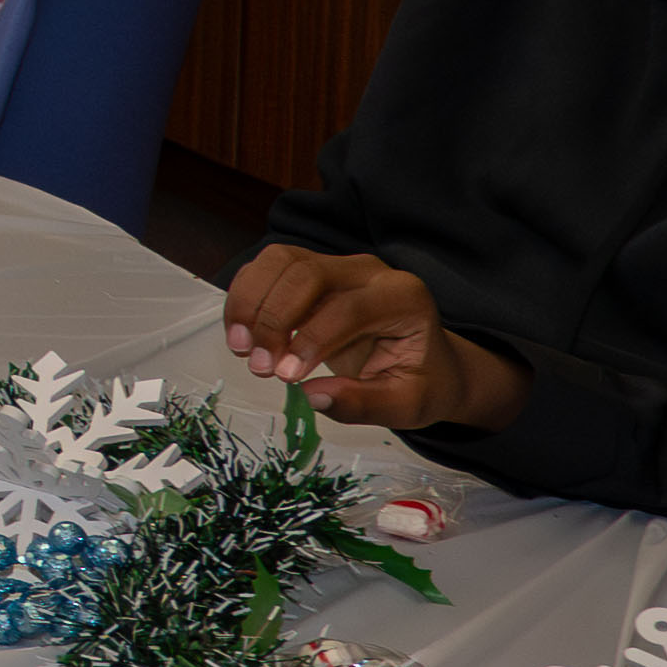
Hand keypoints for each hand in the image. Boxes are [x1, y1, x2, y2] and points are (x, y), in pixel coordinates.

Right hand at [225, 242, 507, 432]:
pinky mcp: (311, 268)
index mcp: (403, 299)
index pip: (348, 308)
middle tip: (258, 365)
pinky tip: (243, 333)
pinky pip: (268, 268)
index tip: (285, 377)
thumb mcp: (406, 406)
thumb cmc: (420, 383)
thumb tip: (312, 397)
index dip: (311, 340)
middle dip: (272, 319)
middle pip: (306, 274)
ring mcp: (337, 265)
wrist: (426, 362)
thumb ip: (363, 404)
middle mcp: (369, 272)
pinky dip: (246, 296)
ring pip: (279, 261)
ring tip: (240, 347)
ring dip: (249, 302)